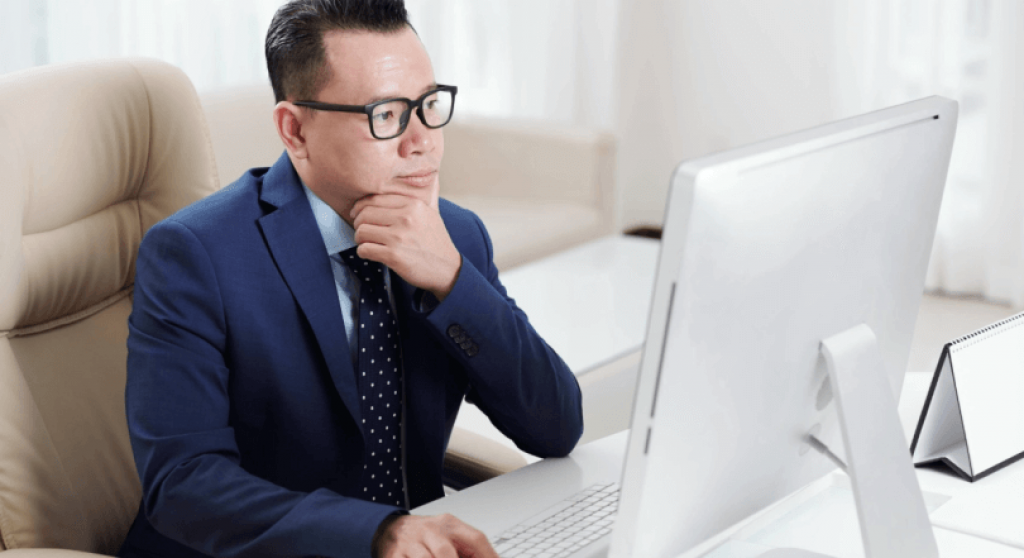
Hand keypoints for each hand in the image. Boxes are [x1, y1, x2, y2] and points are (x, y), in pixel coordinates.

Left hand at [351, 194, 461, 301]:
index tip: (357, 214)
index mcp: (413, 205)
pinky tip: (371, 253)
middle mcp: (406, 218)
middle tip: (362, 231)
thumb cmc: (436, 242)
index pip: (374, 199)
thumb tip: (400, 188)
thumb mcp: (429, 214)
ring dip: (360, 239)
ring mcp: (399, 237)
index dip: (360, 207)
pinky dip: (363, 252)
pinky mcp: (394, 256)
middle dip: (358, 223)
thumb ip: (413, 201)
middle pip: (364, 214)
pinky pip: (364, 249)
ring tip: (367, 242)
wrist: (448, 269)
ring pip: (361, 231)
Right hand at [376, 514, 497, 557]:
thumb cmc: (425, 537)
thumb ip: (466, 552)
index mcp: (449, 524)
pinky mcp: (393, 555)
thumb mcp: (447, 537)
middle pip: (446, 552)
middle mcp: (429, 531)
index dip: (488, 556)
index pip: (475, 539)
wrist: (389, 529)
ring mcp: (409, 543)